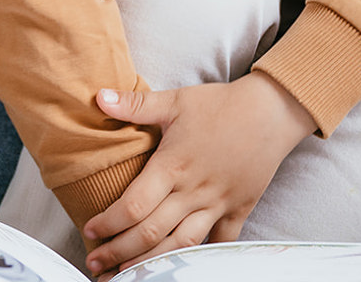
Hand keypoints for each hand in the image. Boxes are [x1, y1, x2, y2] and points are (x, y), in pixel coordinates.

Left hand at [83, 73, 315, 277]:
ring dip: (151, 263)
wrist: (270, 111)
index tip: (90, 230)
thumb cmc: (220, 104)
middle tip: (95, 261)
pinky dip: (201, 258)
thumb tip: (98, 97)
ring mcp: (217, 204)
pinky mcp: (238, 210)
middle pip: (151, 232)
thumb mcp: (175, 99)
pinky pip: (219, 244)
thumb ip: (135, 103)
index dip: (109, 222)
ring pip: (180, 245)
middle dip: (119, 251)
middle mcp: (193, 191)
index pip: (134, 205)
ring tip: (125, 275)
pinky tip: (180, 268)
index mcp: (173, 165)